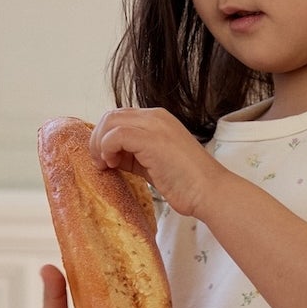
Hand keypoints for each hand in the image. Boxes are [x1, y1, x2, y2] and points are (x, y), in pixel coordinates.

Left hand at [93, 107, 218, 217]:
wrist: (208, 191)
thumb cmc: (186, 183)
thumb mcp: (154, 163)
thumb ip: (134, 155)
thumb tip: (111, 156)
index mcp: (158, 119)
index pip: (120, 117)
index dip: (106, 136)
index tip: (106, 159)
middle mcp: (155, 117)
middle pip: (112, 116)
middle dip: (98, 139)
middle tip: (101, 163)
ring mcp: (154, 126)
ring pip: (110, 122)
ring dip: (99, 144)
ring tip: (106, 165)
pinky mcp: (151, 139)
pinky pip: (115, 135)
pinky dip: (106, 149)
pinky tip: (113, 164)